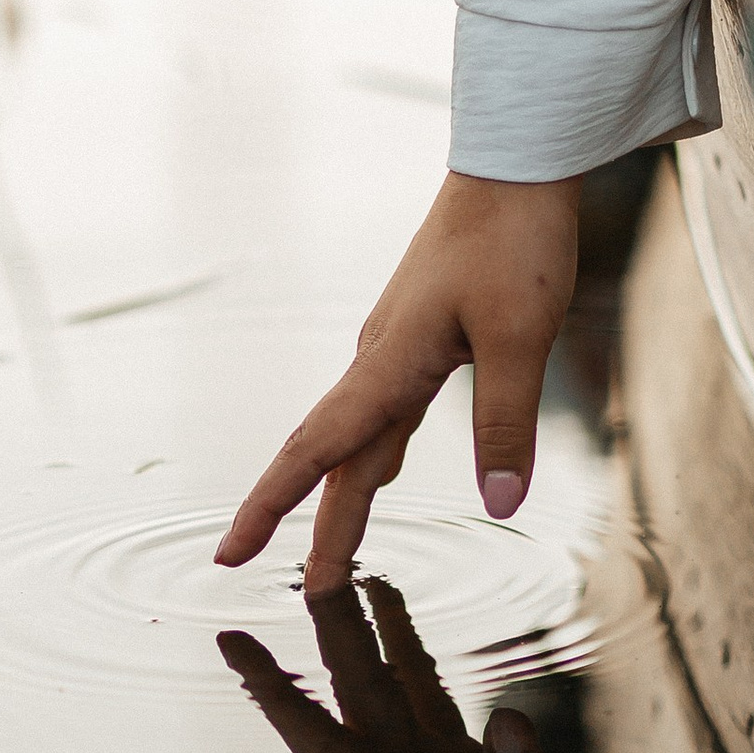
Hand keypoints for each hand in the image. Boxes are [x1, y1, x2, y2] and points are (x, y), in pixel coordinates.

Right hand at [214, 171, 579, 597]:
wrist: (514, 162)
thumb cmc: (515, 239)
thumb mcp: (522, 333)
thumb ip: (509, 422)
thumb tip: (500, 506)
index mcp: (389, 362)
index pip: (317, 451)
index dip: (273, 507)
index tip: (231, 554)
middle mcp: (379, 359)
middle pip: (335, 460)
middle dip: (314, 527)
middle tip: (302, 590)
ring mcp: (396, 347)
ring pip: (359, 439)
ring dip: (344, 498)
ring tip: (333, 554)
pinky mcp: (421, 337)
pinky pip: (387, 412)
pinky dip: (375, 455)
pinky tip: (383, 473)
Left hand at [219, 578, 654, 752]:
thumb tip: (511, 716)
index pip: (321, 743)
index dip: (274, 694)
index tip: (229, 645)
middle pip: (355, 693)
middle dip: (328, 632)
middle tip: (301, 567)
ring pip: (388, 683)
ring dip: (364, 629)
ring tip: (346, 567)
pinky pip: (428, 691)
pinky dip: (409, 648)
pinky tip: (395, 610)